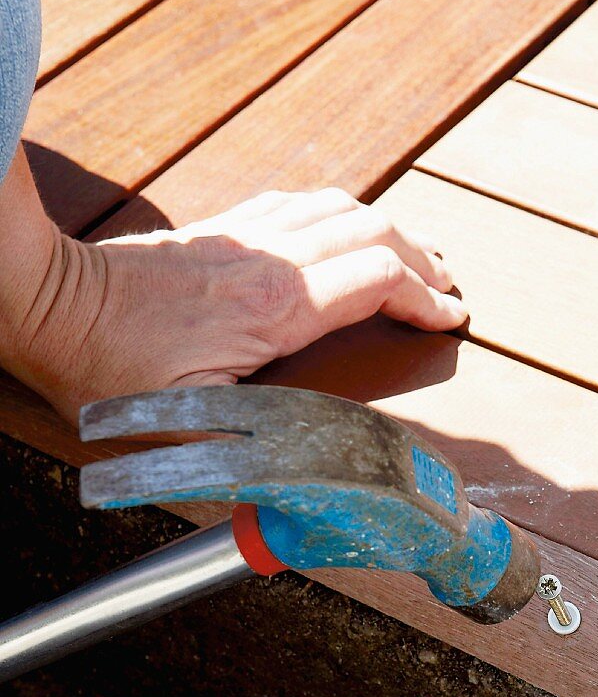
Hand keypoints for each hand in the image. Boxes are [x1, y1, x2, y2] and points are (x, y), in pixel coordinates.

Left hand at [6, 182, 465, 420]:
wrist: (48, 299)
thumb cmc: (106, 363)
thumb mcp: (178, 425)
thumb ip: (242, 450)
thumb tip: (290, 491)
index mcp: (275, 305)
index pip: (376, 278)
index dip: (425, 297)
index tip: (451, 318)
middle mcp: (271, 259)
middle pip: (372, 231)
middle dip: (423, 259)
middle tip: (448, 288)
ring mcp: (248, 238)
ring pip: (341, 208)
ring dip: (389, 229)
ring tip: (417, 257)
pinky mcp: (224, 230)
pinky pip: (300, 205)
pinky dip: (341, 215)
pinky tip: (344, 231)